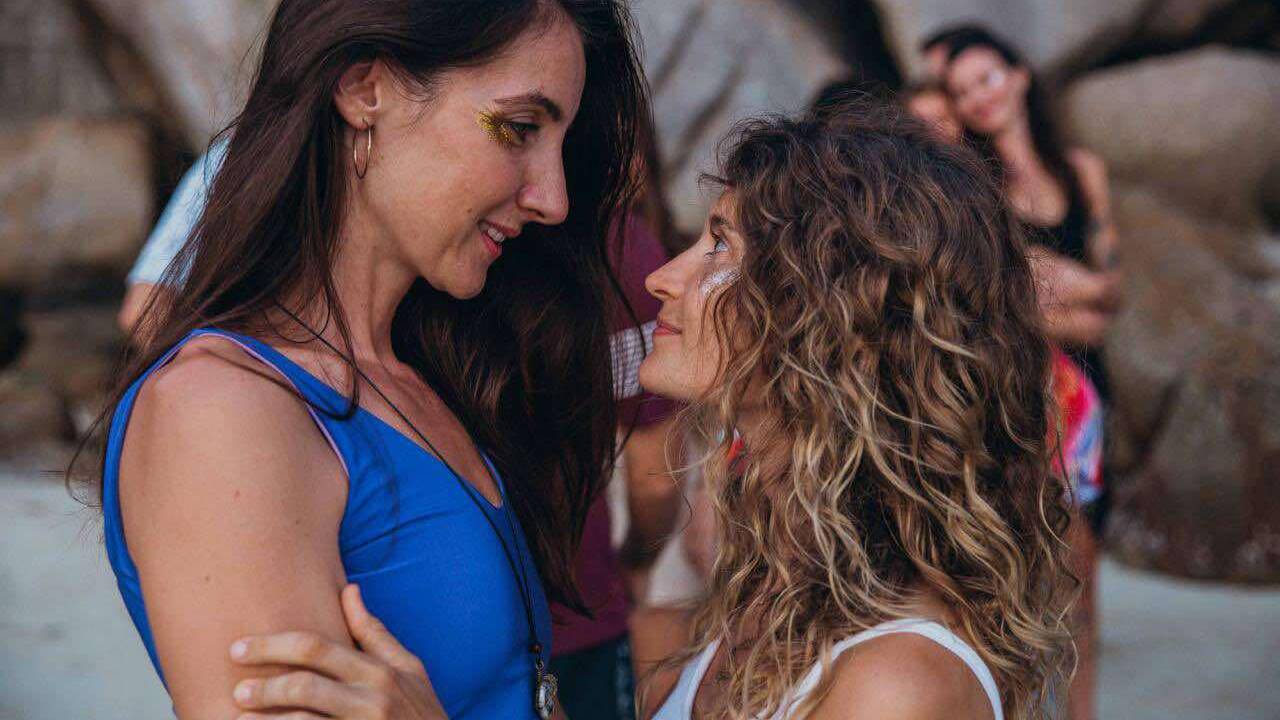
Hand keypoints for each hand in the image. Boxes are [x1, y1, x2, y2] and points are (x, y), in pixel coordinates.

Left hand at [230, 584, 447, 718]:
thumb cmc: (422, 712)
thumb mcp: (409, 669)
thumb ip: (374, 633)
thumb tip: (349, 589)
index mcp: (379, 670)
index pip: (317, 648)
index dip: (273, 646)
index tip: (239, 649)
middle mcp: (372, 698)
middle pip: (304, 685)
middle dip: (264, 686)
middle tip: (236, 691)